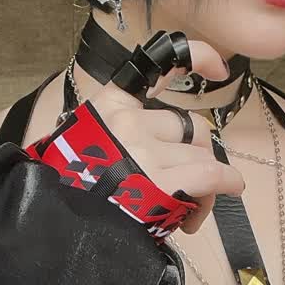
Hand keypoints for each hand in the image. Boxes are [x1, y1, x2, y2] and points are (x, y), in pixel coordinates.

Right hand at [83, 39, 244, 234]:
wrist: (52, 226)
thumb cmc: (69, 190)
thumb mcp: (85, 144)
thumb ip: (120, 134)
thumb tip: (167, 149)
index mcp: (108, 106)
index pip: (157, 66)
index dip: (196, 57)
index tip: (218, 67)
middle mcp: (127, 122)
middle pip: (190, 128)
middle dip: (199, 156)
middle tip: (194, 187)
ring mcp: (143, 151)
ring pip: (201, 157)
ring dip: (206, 184)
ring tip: (191, 212)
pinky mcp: (159, 183)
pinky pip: (210, 175)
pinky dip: (227, 181)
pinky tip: (232, 187)